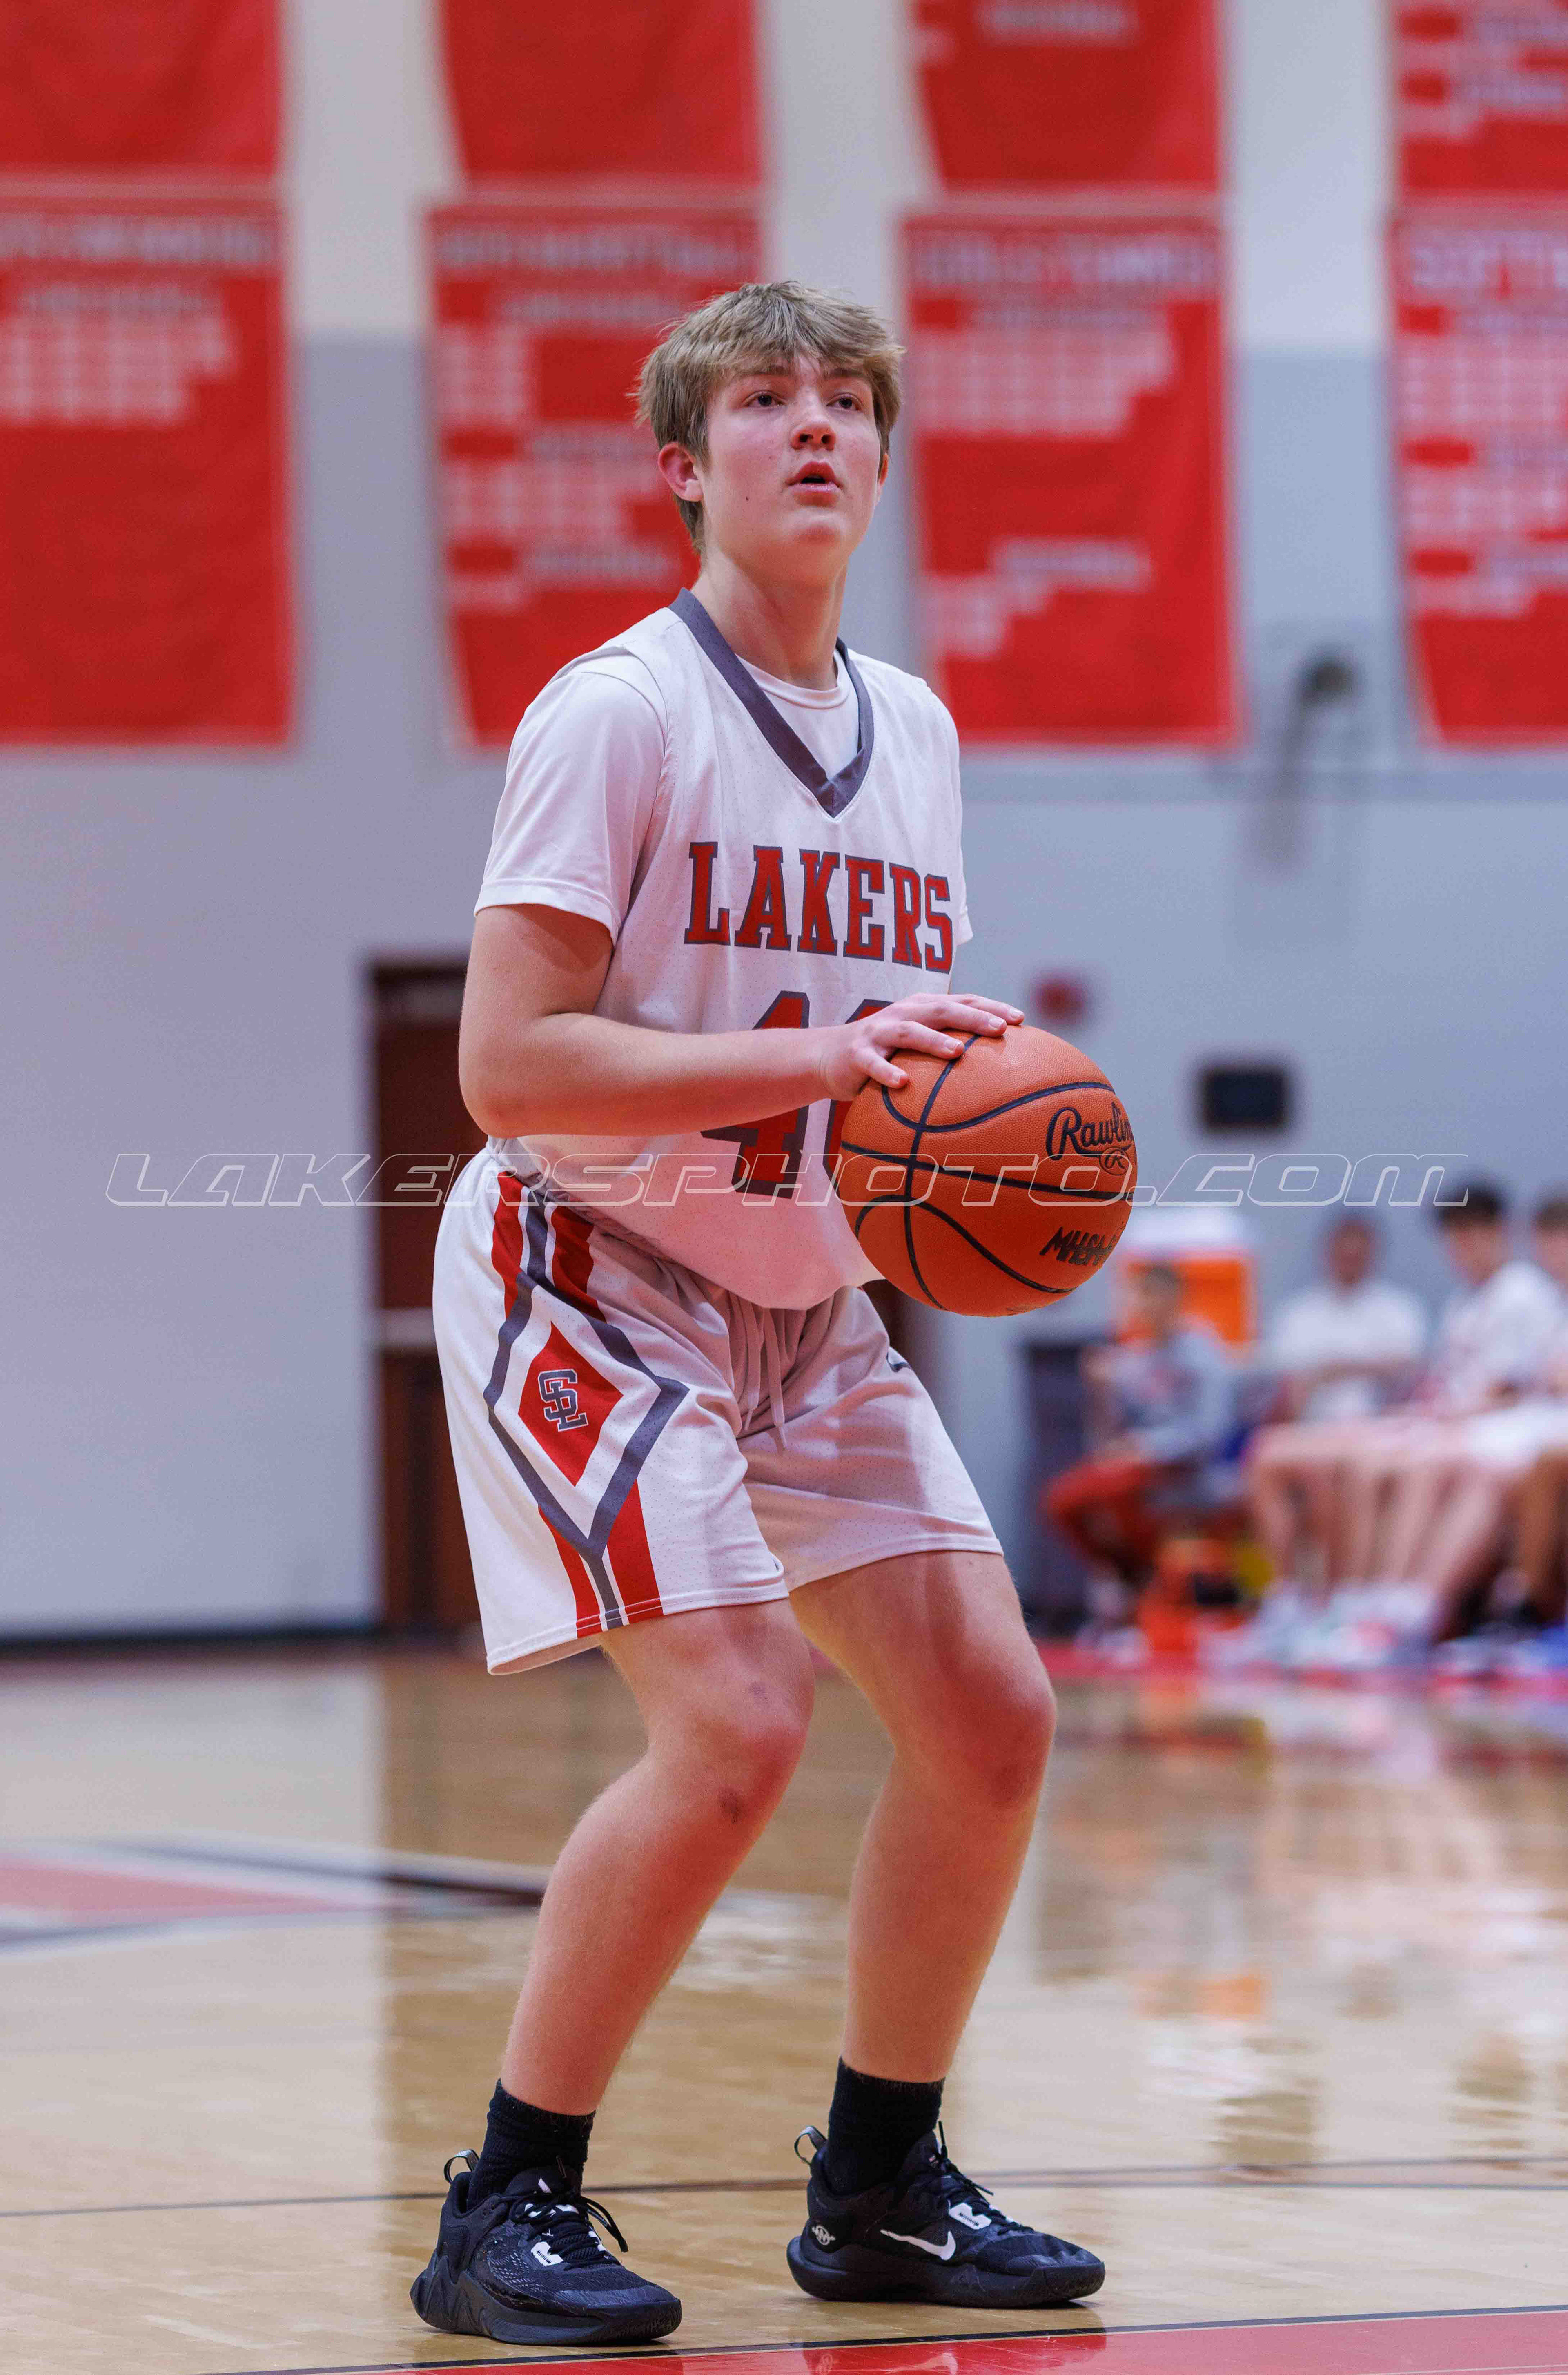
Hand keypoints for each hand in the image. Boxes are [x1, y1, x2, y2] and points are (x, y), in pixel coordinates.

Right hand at [812, 992, 1021, 1098]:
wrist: (830, 1055)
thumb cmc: (887, 1052)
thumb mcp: (918, 1042)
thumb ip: (950, 1045)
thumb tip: (999, 1068)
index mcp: (922, 1008)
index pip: (962, 1002)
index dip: (991, 1007)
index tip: (1020, 1019)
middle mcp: (903, 1014)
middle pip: (941, 1010)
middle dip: (972, 1017)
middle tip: (999, 1029)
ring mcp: (879, 1032)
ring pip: (909, 1033)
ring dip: (934, 1041)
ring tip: (958, 1053)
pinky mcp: (858, 1055)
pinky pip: (874, 1064)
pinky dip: (887, 1073)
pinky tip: (903, 1084)